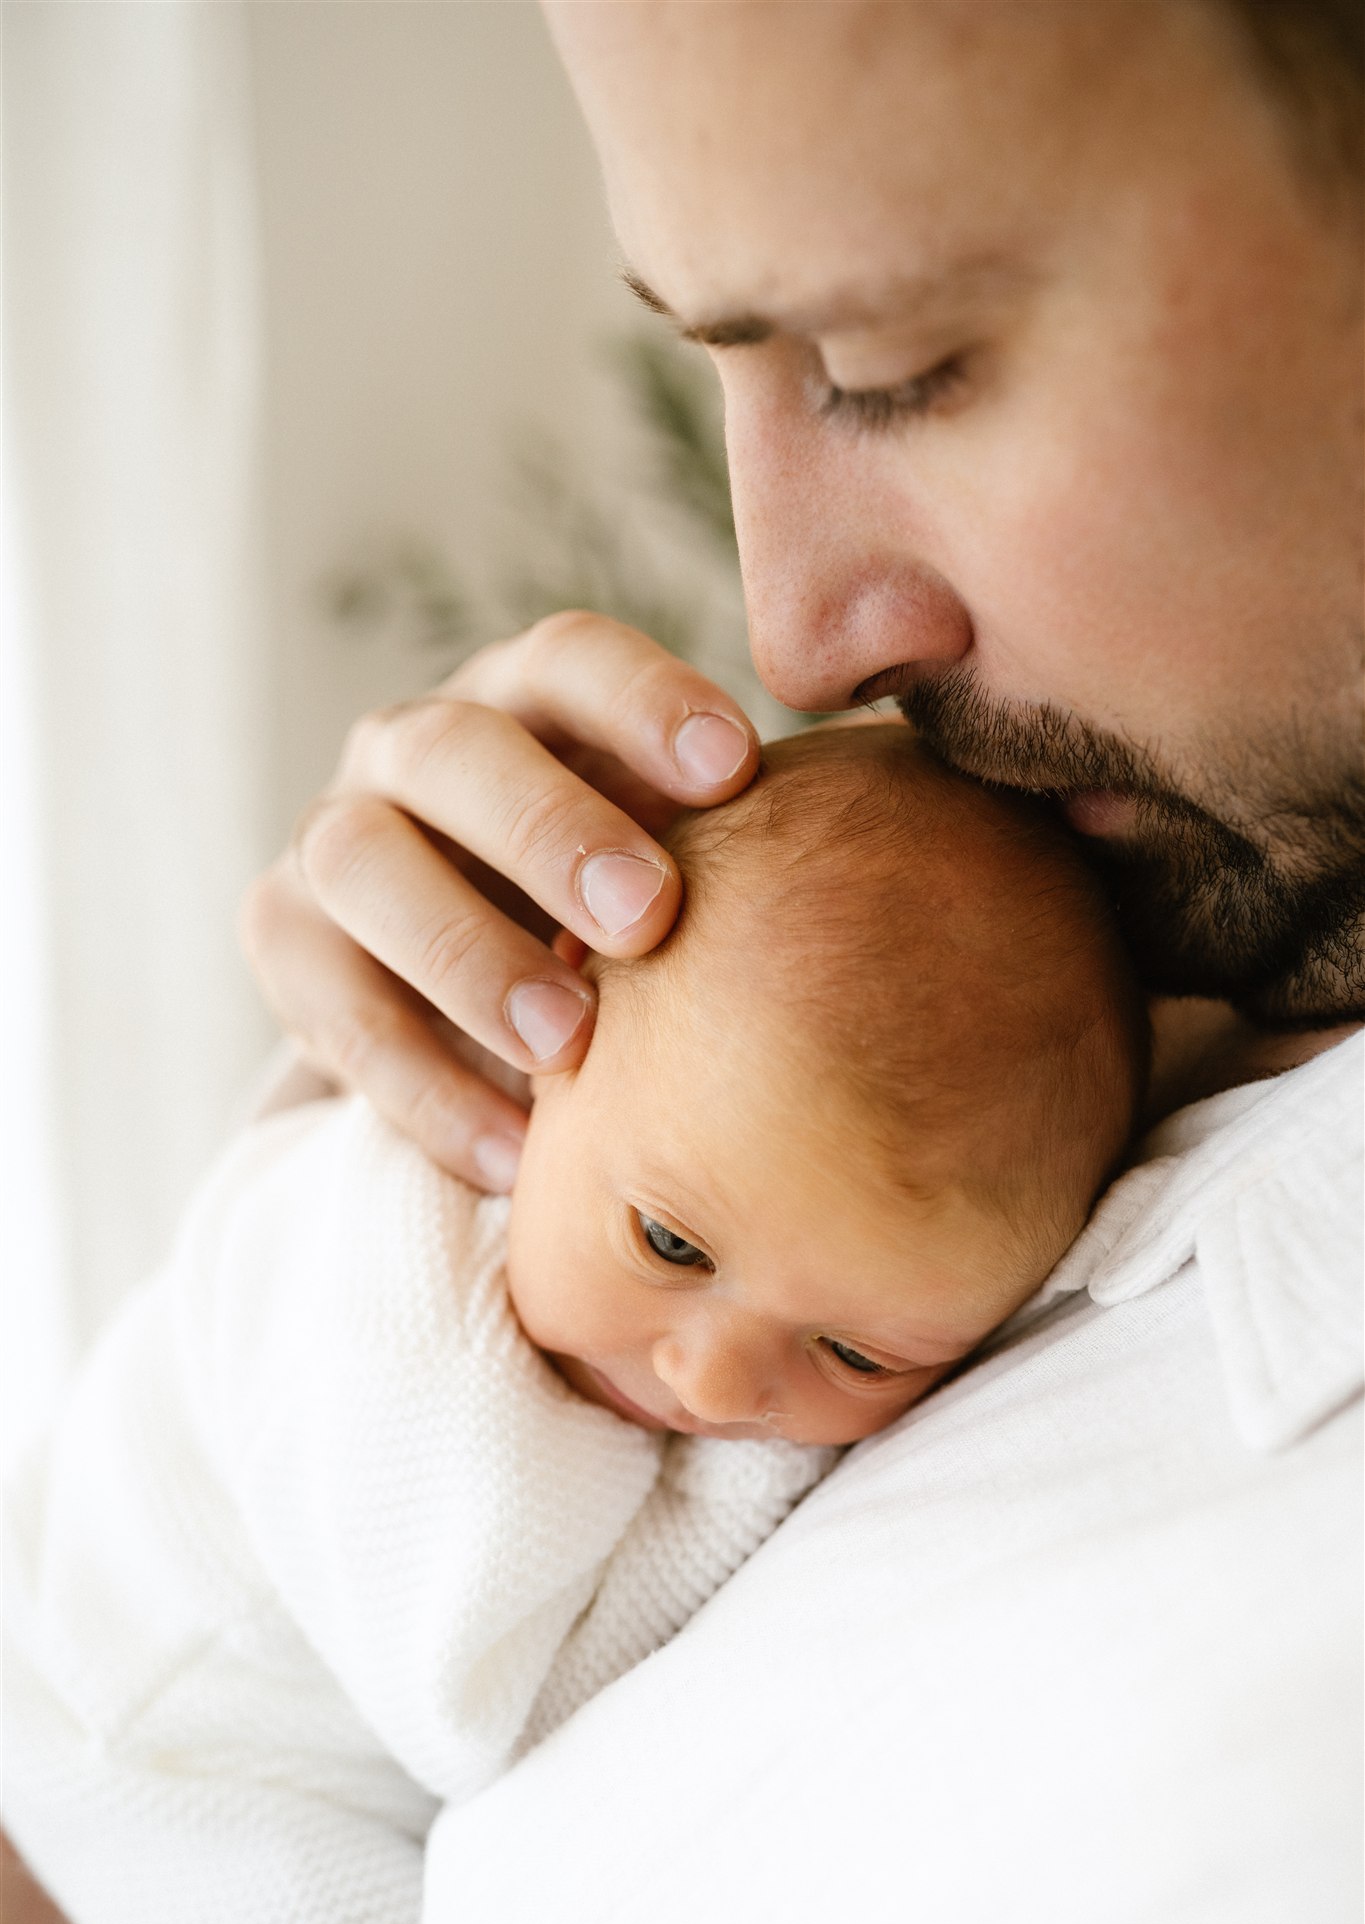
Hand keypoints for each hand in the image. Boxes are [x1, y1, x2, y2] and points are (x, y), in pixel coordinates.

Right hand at [241, 613, 758, 1189]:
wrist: (465, 987)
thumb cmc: (611, 913)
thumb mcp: (666, 858)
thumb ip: (731, 848)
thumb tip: (879, 861)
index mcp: (525, 701)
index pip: (569, 658)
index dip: (644, 700)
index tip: (736, 769)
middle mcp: (413, 747)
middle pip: (454, 749)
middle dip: (549, 828)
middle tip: (647, 916)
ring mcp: (334, 837)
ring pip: (363, 862)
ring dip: (469, 952)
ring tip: (571, 1047)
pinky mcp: (283, 938)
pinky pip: (335, 1011)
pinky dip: (426, 1089)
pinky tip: (516, 1155)